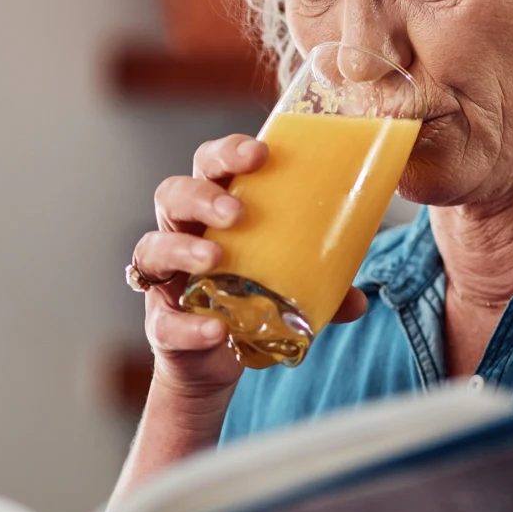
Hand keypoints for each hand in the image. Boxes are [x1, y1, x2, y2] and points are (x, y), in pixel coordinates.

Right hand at [133, 133, 369, 399]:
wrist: (217, 360)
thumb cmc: (247, 300)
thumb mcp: (289, 285)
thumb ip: (322, 288)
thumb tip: (359, 300)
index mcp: (214, 211)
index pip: (210, 165)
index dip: (228, 152)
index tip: (260, 152)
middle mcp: (182, 233)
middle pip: (174, 194)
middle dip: (203, 195)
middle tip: (237, 211)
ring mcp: (165, 276)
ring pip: (152, 247)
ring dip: (183, 249)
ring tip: (215, 259)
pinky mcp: (160, 321)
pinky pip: (165, 320)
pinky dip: (189, 325)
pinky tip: (216, 329)